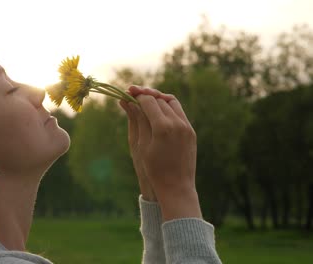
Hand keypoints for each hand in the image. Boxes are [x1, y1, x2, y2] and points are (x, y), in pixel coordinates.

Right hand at [123, 86, 201, 220]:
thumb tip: (127, 101)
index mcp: (162, 127)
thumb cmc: (153, 169)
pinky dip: (168, 108)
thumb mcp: (140, 144)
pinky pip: (179, 112)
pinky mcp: (191, 132)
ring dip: (159, 99)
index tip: (127, 93)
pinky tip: (158, 113)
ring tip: (146, 101)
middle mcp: (177, 123)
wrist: (176, 187)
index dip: (137, 95)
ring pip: (172, 102)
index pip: (148, 101)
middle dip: (146, 95)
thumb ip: (136, 119)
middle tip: (133, 95)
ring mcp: (186, 127)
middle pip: (160, 99)